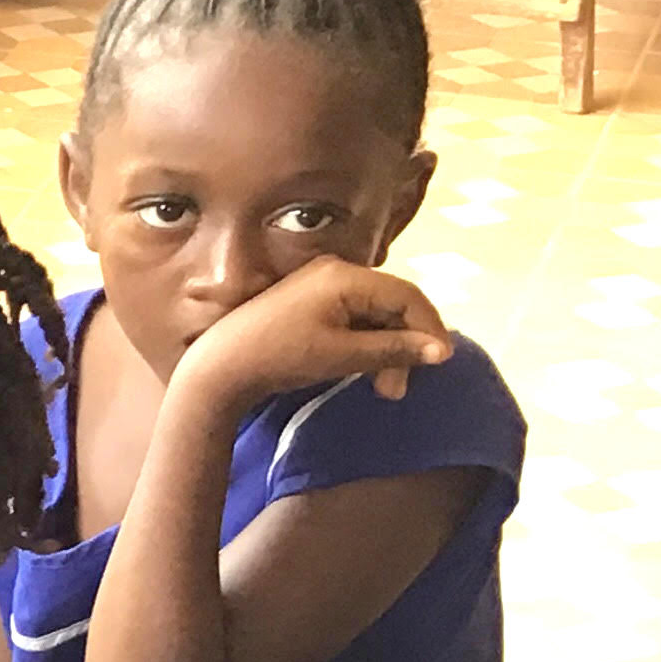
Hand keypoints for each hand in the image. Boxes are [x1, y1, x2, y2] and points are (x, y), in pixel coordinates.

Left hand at [170, 259, 452, 420]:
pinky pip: (352, 318)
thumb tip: (440, 351)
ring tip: (382, 388)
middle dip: (404, 345)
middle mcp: (335, 272)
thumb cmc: (280, 358)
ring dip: (385, 349)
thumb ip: (394, 349)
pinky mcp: (308, 302)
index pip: (408, 296)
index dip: (429, 329)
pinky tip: (363, 370)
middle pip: (392, 304)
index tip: (439, 363)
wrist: (219, 368)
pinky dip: (364, 344)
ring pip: (373, 314)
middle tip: (397, 389)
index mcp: (345, 276)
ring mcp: (320, 285)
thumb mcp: (342, 356)